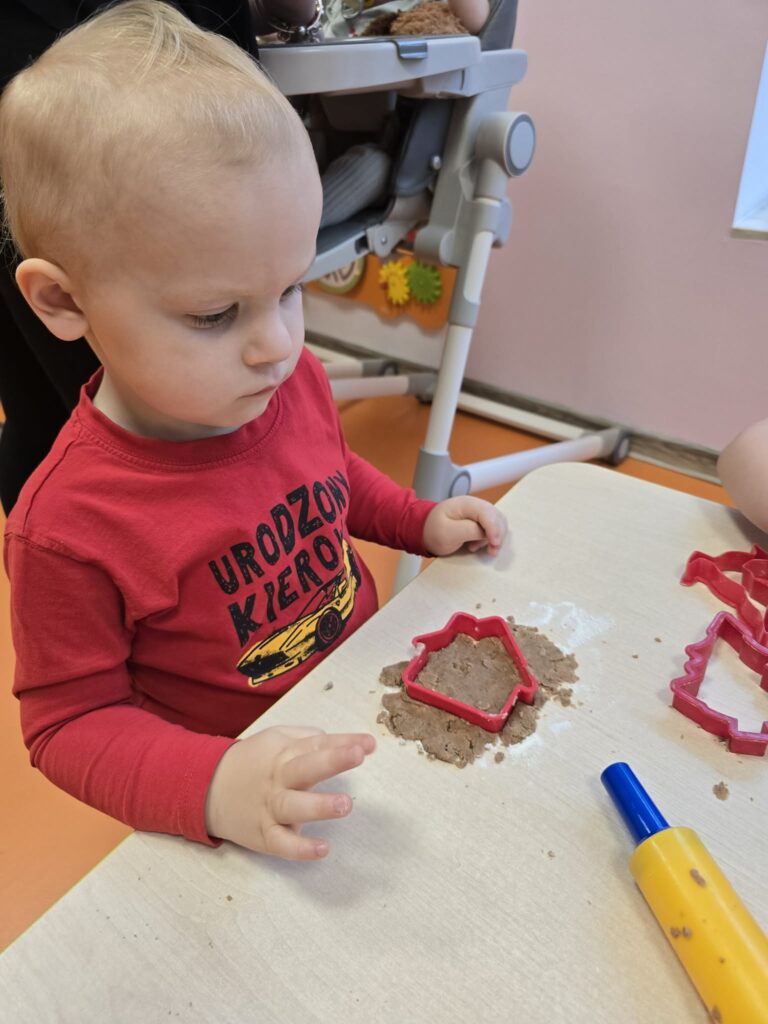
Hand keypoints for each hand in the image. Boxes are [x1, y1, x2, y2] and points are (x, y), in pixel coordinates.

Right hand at [204, 726, 374, 858]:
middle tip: (356, 756)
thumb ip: (309, 738)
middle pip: (304, 768)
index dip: (343, 743)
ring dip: (320, 806)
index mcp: (284, 753)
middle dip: (331, 761)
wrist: (206, 788)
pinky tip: (322, 849)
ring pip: (294, 806)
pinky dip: (300, 849)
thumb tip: (344, 742)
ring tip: (346, 804)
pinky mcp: (264, 835)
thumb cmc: (253, 762)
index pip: (316, 745)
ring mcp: (270, 807)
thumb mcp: (277, 740)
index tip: (369, 744)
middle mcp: (278, 778)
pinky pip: (281, 844)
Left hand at [422, 495, 507, 556]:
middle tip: (492, 551)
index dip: (494, 528)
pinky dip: (490, 538)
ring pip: (497, 523)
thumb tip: (486, 533)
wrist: (423, 531)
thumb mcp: (448, 533)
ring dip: (495, 537)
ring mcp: (478, 513)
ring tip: (480, 549)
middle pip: (496, 517)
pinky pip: (492, 528)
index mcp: (466, 504)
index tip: (494, 543)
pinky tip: (476, 545)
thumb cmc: (433, 531)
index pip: (487, 513)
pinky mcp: (479, 521)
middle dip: (498, 535)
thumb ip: (469, 531)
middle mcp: (475, 505)